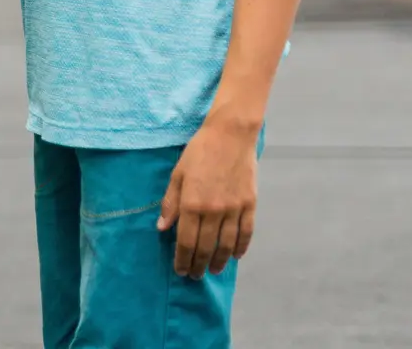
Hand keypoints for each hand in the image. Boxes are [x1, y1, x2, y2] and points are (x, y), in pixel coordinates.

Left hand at [157, 119, 258, 277]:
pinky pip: (246, 232)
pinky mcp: (250, 204)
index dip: (182, 259)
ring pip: (227, 244)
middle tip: (195, 275)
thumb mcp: (177, 174)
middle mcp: (213, 211)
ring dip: (220, 261)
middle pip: (205, 247)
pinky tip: (236, 256)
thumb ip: (170, 203)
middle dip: (199, 264)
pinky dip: (241, 247)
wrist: (230, 135)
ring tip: (214, 270)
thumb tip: (162, 228)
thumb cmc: (199, 152)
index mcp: (191, 203)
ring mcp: (234, 209)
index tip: (180, 270)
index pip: (186, 241)